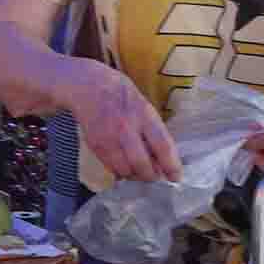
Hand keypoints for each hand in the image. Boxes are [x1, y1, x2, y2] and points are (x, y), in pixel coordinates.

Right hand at [63, 61, 180, 184]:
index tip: (175, 177)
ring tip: (138, 171)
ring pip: (125, 170)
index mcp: (144, 114)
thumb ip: (153, 130)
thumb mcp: (143, 106)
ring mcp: (109, 138)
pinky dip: (120, 171)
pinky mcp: (95, 145)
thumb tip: (162, 158)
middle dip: (151, 176)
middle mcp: (126, 127)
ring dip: (135, 175)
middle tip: (154, 177)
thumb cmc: (121, 95)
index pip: (163, 146)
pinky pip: (111, 167)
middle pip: (142, 164)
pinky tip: (124, 165)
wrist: (87, 86)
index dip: (171, 166)